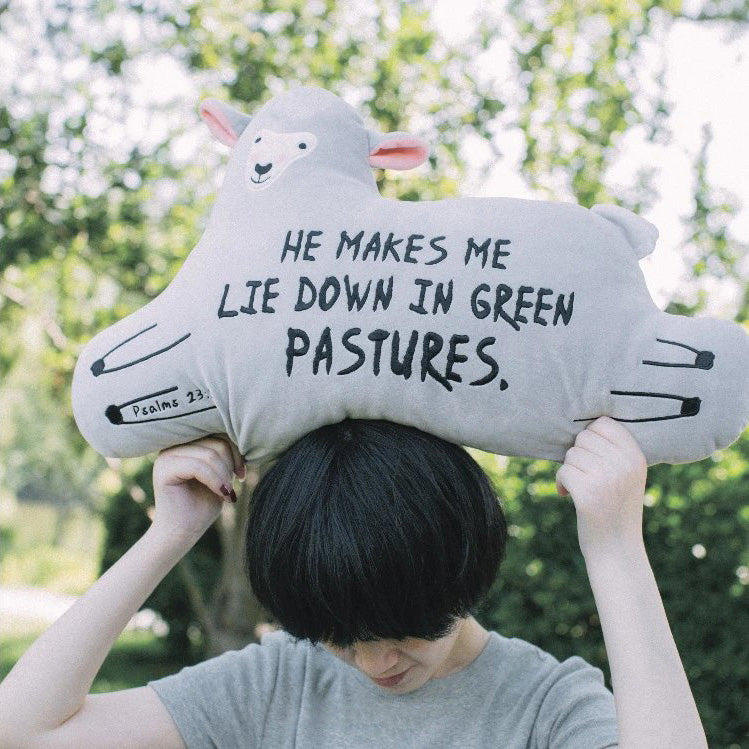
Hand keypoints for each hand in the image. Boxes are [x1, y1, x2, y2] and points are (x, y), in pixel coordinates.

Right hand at [151, 435, 245, 544]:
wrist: (183, 532)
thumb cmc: (203, 504)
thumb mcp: (221, 474)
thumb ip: (225, 454)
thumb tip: (243, 434)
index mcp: (188, 442)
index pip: (219, 434)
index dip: (236, 452)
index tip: (241, 474)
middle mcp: (175, 445)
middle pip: (216, 442)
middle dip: (230, 465)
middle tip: (232, 486)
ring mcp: (167, 455)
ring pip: (209, 455)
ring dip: (224, 475)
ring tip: (226, 492)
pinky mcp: (163, 468)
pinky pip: (199, 467)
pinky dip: (216, 481)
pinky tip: (222, 494)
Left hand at [555, 416, 646, 556]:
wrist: (617, 551)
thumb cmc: (616, 509)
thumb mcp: (627, 475)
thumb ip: (613, 450)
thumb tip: (583, 423)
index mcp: (637, 457)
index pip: (604, 423)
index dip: (590, 437)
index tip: (592, 456)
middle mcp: (625, 464)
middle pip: (583, 437)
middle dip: (578, 455)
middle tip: (585, 475)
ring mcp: (607, 478)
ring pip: (571, 454)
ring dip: (569, 471)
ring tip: (581, 488)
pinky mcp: (589, 493)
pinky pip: (562, 471)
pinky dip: (560, 483)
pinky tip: (568, 495)